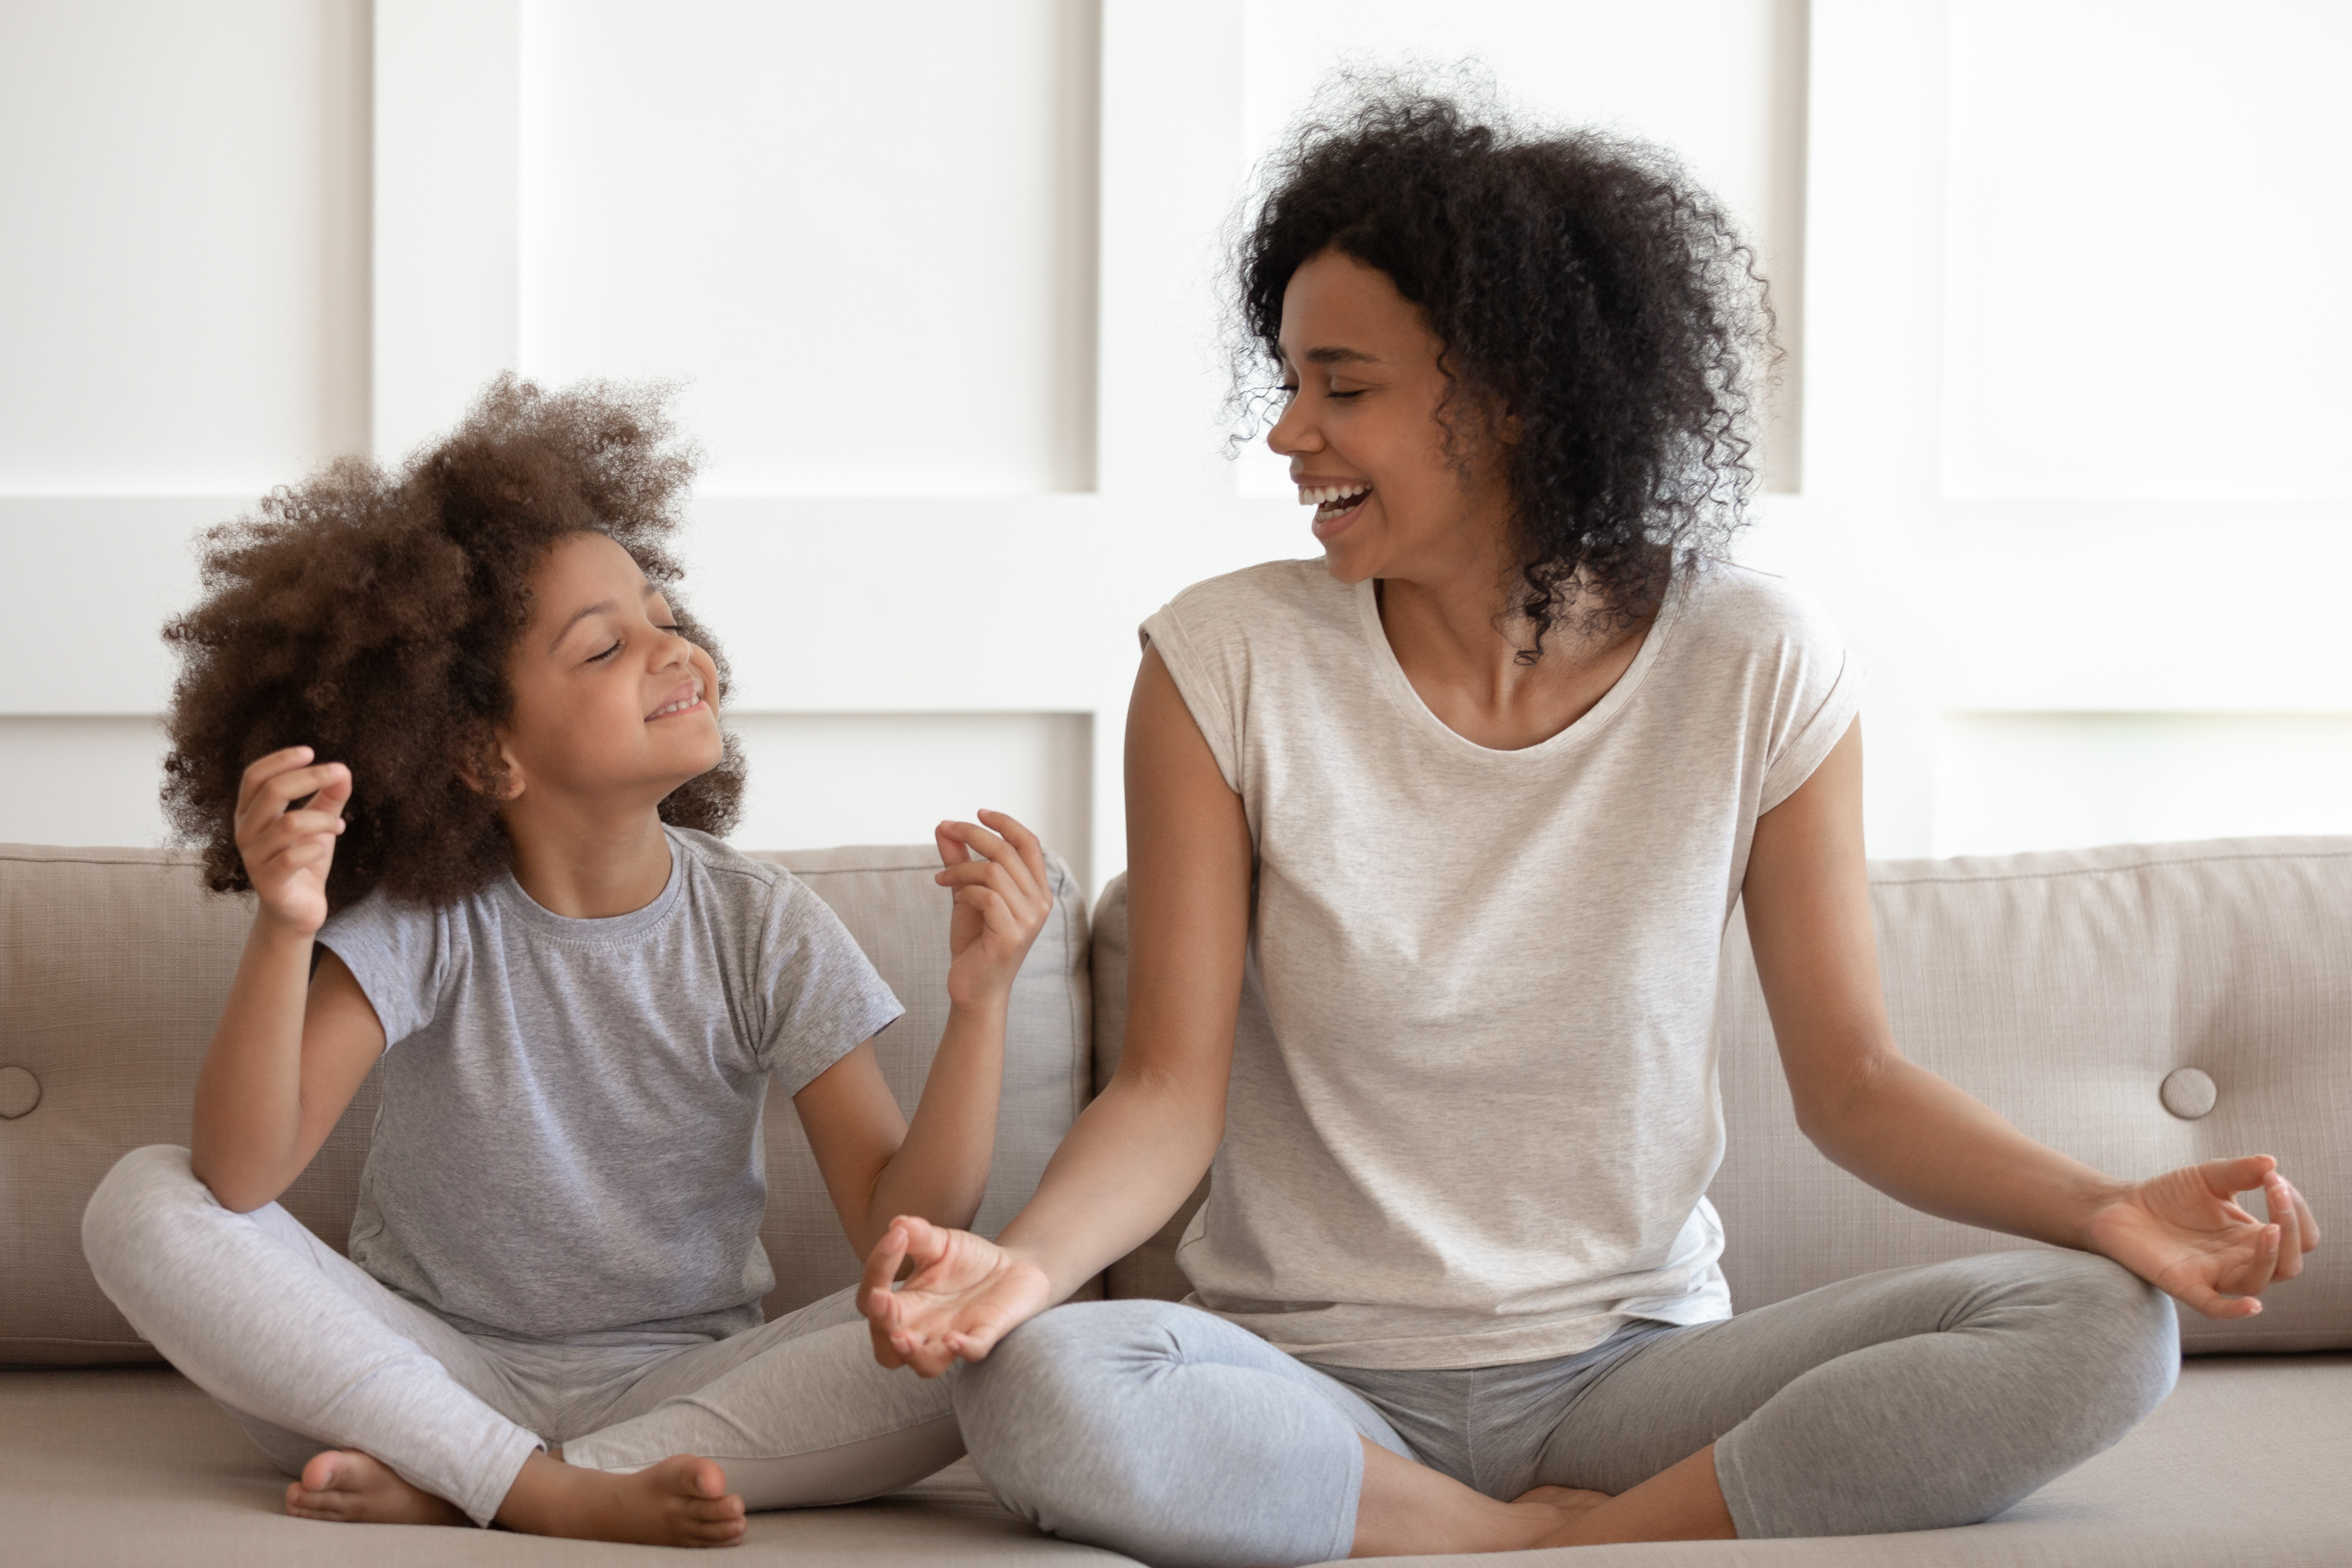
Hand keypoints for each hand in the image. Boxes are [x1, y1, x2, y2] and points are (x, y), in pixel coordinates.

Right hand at [234, 747, 351, 937]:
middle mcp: (245, 832)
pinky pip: (292, 858)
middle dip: (310, 777)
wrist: (297, 909)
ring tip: (338, 826)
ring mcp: (253, 858)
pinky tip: (325, 847)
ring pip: (288, 824)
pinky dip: (316, 848)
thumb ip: (328, 797)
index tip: (310, 752)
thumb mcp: (318, 823)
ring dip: (321, 819)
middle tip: (339, 773)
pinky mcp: (269, 883)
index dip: (280, 760)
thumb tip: (343, 771)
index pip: (255, 776)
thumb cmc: (304, 860)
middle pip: (271, 792)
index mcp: (250, 813)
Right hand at [859, 1214, 1053, 1376]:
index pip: (873, 1299)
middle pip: (886, 1349)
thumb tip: (897, 1224)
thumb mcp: (940, 1242)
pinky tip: (954, 1339)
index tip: (896, 1236)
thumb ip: (919, 1235)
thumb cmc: (967, 1260)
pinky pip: (973, 1352)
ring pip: (926, 1365)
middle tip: (882, 1300)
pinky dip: (964, 1349)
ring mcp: (953, 1336)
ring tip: (904, 1338)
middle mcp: (923, 1328)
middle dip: (881, 1328)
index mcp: (905, 1304)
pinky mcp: (986, 1335)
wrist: (1014, 1266)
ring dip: (913, 1355)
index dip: (877, 1270)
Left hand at [933, 811, 1051, 1009]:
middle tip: (945, 829)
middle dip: (973, 834)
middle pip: (1008, 850)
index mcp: (1036, 890)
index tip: (979, 812)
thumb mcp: (966, 894)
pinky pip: (987, 897)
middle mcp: (1040, 903)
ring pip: (995, 871)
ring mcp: (1029, 921)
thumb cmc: (974, 943)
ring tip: (942, 877)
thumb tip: (943, 828)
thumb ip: (959, 861)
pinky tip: (953, 895)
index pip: (1029, 843)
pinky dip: (965, 890)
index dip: (1005, 823)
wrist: (973, 989)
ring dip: (961, 868)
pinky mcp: (1011, 936)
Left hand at [2087, 1156, 2321, 1318]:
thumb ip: (2240, 1171)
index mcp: (2252, 1237)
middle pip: (2288, 1263)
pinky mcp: (2184, 1284)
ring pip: (2258, 1282)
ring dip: (2270, 1258)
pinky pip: (2215, 1307)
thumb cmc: (2169, 1195)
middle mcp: (2239, 1260)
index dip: (2296, 1211)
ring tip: (2270, 1230)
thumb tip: (2272, 1164)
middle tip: (2276, 1191)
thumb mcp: (2208, 1177)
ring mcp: (2213, 1275)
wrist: (2120, 1206)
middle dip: (2290, 1229)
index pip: (2299, 1236)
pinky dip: (2235, 1310)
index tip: (2276, 1179)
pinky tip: (2253, 1306)